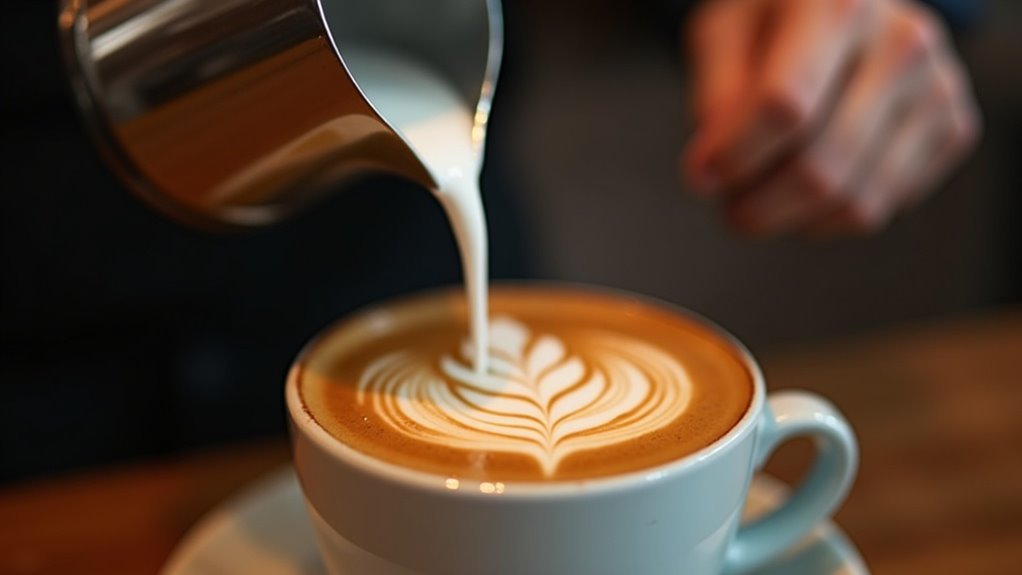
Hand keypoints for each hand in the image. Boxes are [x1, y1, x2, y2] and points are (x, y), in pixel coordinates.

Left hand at [682, 0, 979, 236]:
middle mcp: (901, 42)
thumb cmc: (771, 25)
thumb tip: (712, 168)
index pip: (784, 107)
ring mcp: (937, 87)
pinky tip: (804, 194)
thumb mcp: (723, 35)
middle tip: (729, 208)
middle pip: (819, 165)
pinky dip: (827, 220)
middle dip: (757, 205)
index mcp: (837, 5)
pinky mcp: (954, 128)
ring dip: (789, 220)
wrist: (847, 9)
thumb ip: (715, 95)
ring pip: (853, 201)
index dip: (735, 157)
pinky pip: (879, 209)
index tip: (702, 177)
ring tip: (760, 201)